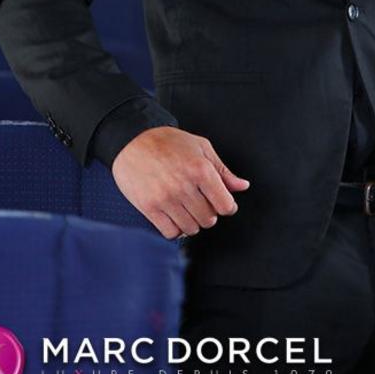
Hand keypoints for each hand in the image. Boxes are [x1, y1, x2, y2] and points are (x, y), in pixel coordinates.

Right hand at [111, 126, 250, 239]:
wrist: (132, 140)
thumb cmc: (167, 142)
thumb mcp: (201, 147)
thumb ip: (223, 170)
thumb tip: (242, 186)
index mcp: (201, 170)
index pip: (225, 206)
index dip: (227, 206)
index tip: (222, 203)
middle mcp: (184, 186)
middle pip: (209, 220)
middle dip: (208, 213)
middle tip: (200, 201)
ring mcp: (166, 199)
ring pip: (191, 229)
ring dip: (192, 221)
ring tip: (186, 206)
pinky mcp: (149, 208)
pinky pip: (170, 233)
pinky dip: (175, 228)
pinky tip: (173, 214)